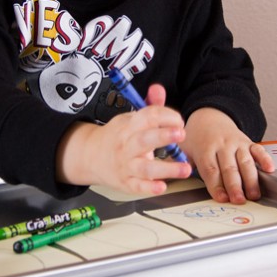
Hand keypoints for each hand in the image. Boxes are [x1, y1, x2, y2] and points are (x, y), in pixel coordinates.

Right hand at [56, 84, 191, 195]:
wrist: (91, 156)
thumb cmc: (118, 136)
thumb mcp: (130, 118)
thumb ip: (150, 106)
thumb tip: (158, 88)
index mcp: (128, 126)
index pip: (147, 116)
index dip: (166, 115)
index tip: (179, 120)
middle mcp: (126, 146)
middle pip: (144, 140)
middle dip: (163, 136)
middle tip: (181, 134)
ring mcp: (126, 165)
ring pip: (145, 168)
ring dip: (167, 168)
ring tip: (185, 168)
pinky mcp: (127, 183)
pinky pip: (138, 187)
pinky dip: (150, 188)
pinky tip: (162, 186)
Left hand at [184, 107, 274, 203]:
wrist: (209, 116)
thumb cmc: (197, 137)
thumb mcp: (184, 148)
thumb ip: (181, 163)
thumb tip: (172, 177)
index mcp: (205, 148)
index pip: (211, 169)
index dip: (216, 185)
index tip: (221, 198)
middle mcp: (222, 145)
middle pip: (229, 167)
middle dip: (235, 185)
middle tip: (239, 200)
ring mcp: (237, 143)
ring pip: (245, 161)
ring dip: (251, 179)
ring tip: (254, 194)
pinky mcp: (248, 142)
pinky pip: (259, 149)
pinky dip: (265, 159)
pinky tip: (270, 169)